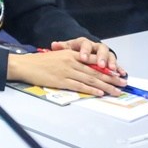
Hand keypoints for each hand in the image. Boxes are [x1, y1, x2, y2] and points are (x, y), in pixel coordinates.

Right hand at [7, 47, 126, 96]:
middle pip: (95, 71)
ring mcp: (67, 71)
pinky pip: (79, 86)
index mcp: (71, 53)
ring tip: (116, 91)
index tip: (118, 73)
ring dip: (105, 86)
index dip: (107, 67)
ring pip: (91, 79)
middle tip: (123, 83)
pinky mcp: (61, 80)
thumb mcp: (57, 56)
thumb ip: (71, 60)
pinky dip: (91, 89)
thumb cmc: (39, 62)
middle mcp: (71, 61)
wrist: (25, 65)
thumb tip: (84, 68)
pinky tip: (99, 93)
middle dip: (111, 78)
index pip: (93, 61)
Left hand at [49, 38, 125, 76]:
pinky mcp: (109, 60)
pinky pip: (116, 63)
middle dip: (102, 57)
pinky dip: (119, 68)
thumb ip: (62, 48)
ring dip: (112, 62)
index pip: (85, 44)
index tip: (83, 58)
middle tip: (101, 65)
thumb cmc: (72, 51)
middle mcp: (95, 47)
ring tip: (112, 69)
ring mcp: (104, 53)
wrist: (80, 51)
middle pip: (101, 49)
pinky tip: (122, 73)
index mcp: (83, 43)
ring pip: (110, 55)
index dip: (85, 51)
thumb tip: (54, 44)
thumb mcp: (66, 49)